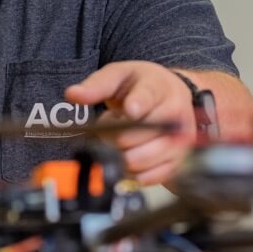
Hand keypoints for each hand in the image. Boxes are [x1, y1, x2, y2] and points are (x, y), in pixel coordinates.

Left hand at [64, 61, 197, 184]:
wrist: (171, 95)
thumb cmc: (142, 85)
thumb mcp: (120, 75)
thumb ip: (97, 85)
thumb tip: (73, 94)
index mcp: (159, 87)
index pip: (149, 97)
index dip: (138, 105)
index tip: (131, 111)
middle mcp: (175, 114)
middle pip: (140, 134)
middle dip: (116, 136)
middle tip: (111, 128)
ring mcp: (179, 140)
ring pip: (143, 159)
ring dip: (123, 155)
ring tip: (122, 140)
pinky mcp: (177, 161)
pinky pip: (150, 176)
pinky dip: (134, 171)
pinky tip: (130, 156)